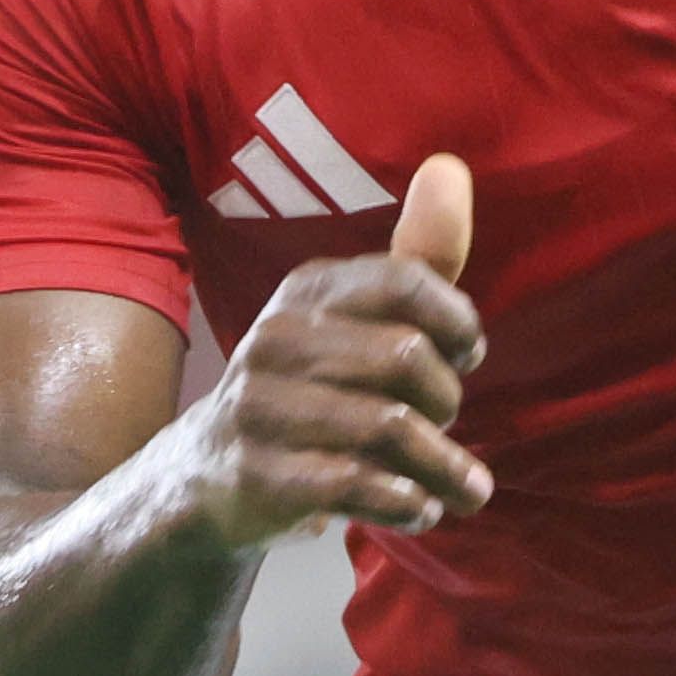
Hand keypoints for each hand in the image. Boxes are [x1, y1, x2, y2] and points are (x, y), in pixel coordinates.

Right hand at [166, 155, 489, 551]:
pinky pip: (359, 483)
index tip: (468, 356)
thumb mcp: (356, 323)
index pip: (404, 281)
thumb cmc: (310, 391)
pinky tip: (419, 509)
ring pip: (390, 428)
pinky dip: (406, 502)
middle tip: (447, 425)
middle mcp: (278, 338)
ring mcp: (262, 406)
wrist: (207, 476)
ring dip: (446, 467)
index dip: (457, 322)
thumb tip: (450, 166)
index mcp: (308, 292)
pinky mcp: (261, 472)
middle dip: (448, 401)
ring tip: (468, 489)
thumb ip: (417, 262)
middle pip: (408, 359)